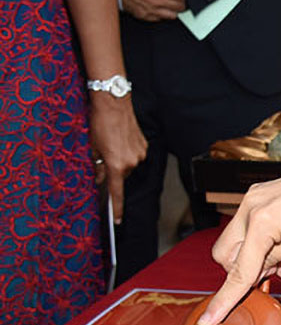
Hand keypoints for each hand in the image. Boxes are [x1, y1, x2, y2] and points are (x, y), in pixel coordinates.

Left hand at [87, 93, 147, 221]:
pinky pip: (134, 155)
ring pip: (128, 165)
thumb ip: (97, 166)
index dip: (117, 208)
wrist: (114, 103)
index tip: (118, 220)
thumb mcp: (91, 147)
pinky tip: (119, 140)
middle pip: (121, 176)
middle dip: (112, 172)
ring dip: (119, 160)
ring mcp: (140, 153)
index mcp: (117, 165)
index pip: (117, 192)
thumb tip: (100, 177)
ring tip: (110, 144)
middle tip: (101, 159)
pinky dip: (127, 152)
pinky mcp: (144, 145)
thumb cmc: (99, 123)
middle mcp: (132, 162)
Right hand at [199, 154, 280, 324]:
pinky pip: (255, 227)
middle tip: (276, 279)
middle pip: (228, 254)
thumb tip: (255, 271)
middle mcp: (252, 206)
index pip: (238, 270)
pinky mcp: (264, 195)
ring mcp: (256, 197)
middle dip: (248, 272)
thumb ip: (274, 262)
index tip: (208, 321)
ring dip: (264, 261)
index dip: (225, 300)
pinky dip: (269, 244)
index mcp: (261, 221)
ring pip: (242, 242)